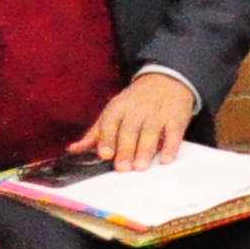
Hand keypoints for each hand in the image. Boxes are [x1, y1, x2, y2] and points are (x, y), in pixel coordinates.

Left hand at [77, 71, 198, 172]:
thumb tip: (73, 150)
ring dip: (145, 150)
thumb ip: (95, 134)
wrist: (165, 80)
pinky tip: (166, 159)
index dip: (107, 138)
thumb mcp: (113, 112)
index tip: (105, 154)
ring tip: (140, 167)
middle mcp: (137, 109)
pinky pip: (174, 132)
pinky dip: (171, 146)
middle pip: (130, 129)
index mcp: (118, 108)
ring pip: (151, 131)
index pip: (111, 122)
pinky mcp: (176, 117)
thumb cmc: (135, 103)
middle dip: (126, 149)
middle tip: (123, 168)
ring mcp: (158, 113)